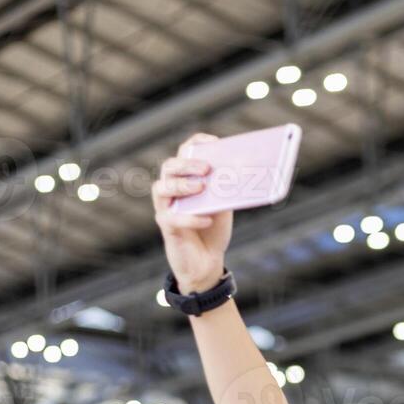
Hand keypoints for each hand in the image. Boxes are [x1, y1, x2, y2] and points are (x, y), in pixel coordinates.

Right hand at [153, 134, 233, 292]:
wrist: (207, 261)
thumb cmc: (213, 228)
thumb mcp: (224, 205)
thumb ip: (225, 189)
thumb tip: (242, 173)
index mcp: (185, 178)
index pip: (184, 153)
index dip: (196, 144)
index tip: (213, 142)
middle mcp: (171, 189)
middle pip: (169, 167)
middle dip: (187, 164)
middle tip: (206, 168)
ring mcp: (165, 207)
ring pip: (161, 188)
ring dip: (182, 185)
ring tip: (201, 188)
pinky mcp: (167, 227)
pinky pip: (173, 218)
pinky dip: (191, 218)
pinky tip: (206, 220)